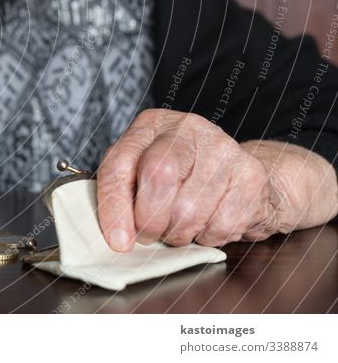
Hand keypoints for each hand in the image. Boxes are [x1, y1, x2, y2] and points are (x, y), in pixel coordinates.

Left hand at [96, 109, 337, 251]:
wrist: (241, 177)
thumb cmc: (182, 178)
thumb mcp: (142, 173)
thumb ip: (123, 194)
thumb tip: (117, 237)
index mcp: (151, 125)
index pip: (119, 164)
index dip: (114, 206)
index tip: (118, 240)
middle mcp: (187, 129)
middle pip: (159, 176)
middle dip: (150, 220)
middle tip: (150, 235)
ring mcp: (223, 148)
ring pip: (189, 209)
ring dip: (179, 234)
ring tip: (180, 227)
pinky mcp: (250, 175)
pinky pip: (220, 225)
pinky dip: (208, 237)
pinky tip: (207, 224)